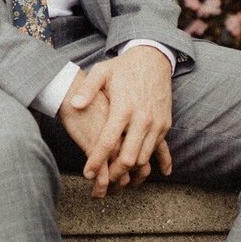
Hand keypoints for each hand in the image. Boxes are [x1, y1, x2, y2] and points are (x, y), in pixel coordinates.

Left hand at [67, 49, 173, 195]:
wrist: (153, 59)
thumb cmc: (123, 67)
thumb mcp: (102, 72)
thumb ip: (88, 89)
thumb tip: (75, 105)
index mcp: (123, 108)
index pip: (107, 142)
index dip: (97, 161)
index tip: (87, 173)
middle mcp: (142, 119)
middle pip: (128, 158)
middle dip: (114, 174)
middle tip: (101, 182)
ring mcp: (156, 123)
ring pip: (144, 158)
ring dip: (130, 171)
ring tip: (116, 178)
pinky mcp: (165, 124)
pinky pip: (158, 150)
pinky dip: (149, 162)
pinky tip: (148, 173)